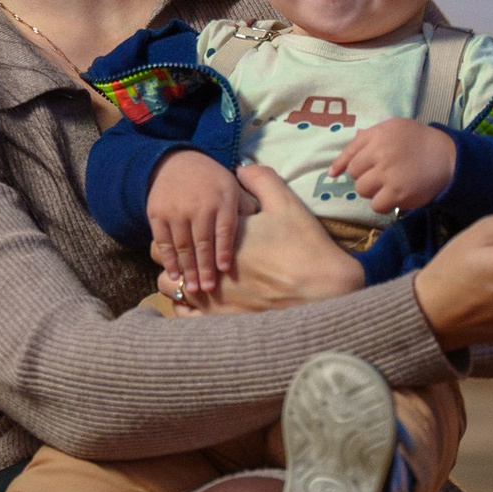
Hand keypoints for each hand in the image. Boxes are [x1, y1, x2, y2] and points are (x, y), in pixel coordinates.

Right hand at [147, 151, 250, 303]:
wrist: (177, 162)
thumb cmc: (212, 182)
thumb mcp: (234, 188)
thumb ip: (246, 209)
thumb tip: (261, 231)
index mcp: (221, 199)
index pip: (224, 229)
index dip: (223, 251)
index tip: (224, 271)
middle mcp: (198, 205)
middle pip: (202, 242)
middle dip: (204, 268)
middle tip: (208, 290)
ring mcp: (176, 210)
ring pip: (182, 245)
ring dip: (187, 269)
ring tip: (193, 288)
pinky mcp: (157, 214)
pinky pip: (162, 241)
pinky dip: (168, 259)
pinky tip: (174, 274)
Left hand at [174, 163, 364, 313]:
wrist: (325, 292)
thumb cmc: (305, 246)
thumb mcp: (286, 202)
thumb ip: (260, 180)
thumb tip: (239, 168)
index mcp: (217, 236)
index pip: (177, 228)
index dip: (182, 227)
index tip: (196, 229)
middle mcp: (206, 266)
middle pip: (167, 258)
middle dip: (176, 254)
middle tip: (193, 253)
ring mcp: (210, 298)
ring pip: (168, 288)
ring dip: (176, 281)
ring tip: (195, 278)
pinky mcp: (218, 323)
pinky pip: (183, 316)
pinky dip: (185, 307)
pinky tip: (199, 302)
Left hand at [330, 117, 456, 214]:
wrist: (448, 156)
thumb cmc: (418, 140)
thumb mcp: (393, 128)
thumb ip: (368, 137)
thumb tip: (346, 147)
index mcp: (377, 136)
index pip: (349, 154)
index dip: (343, 165)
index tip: (334, 174)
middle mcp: (380, 154)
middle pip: (354, 174)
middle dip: (364, 176)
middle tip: (381, 175)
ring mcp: (389, 175)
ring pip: (362, 190)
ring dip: (372, 191)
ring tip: (388, 185)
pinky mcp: (398, 193)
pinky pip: (376, 205)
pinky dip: (383, 204)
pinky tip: (394, 196)